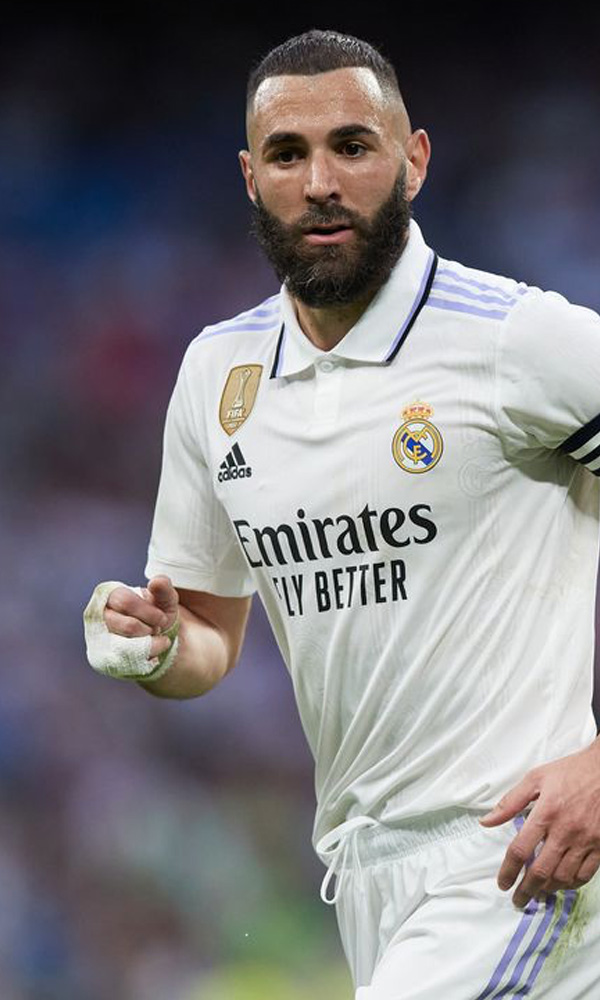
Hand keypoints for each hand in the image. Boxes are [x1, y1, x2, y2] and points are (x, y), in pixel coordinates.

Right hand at [104, 575, 178, 661]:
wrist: (157, 640)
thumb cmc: (158, 614)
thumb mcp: (166, 599)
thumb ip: (164, 588)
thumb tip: (156, 582)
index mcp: (112, 595)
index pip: (125, 602)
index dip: (149, 613)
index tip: (162, 619)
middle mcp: (100, 616)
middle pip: (128, 626)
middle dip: (150, 630)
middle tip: (157, 629)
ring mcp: (100, 638)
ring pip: (128, 646)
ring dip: (149, 644)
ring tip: (153, 639)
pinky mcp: (103, 658)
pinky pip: (126, 662)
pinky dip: (145, 657)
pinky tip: (151, 652)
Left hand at [479, 740, 599, 907]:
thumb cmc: (569, 772)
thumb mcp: (535, 779)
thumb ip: (509, 802)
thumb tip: (486, 822)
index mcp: (545, 813)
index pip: (520, 850)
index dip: (508, 871)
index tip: (503, 883)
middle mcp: (565, 831)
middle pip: (541, 871)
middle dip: (526, 890)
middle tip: (518, 899)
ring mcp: (585, 841)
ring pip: (563, 877)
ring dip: (547, 890)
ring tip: (537, 892)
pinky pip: (585, 875)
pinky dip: (571, 885)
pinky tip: (561, 884)